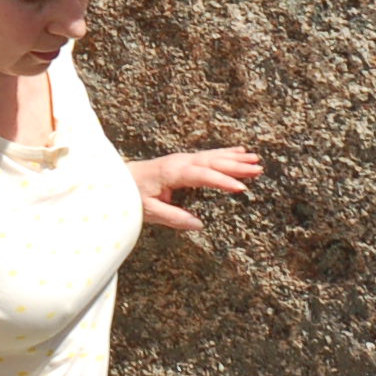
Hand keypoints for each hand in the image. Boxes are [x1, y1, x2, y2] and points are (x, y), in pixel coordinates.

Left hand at [126, 147, 260, 233]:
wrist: (119, 177)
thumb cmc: (131, 194)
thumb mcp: (148, 210)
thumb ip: (173, 218)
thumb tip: (198, 224)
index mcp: (172, 173)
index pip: (201, 176)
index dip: (221, 181)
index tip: (241, 188)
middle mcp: (179, 162)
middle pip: (212, 162)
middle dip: (235, 165)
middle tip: (257, 169)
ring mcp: (182, 159)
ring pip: (212, 156)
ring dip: (234, 158)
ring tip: (255, 160)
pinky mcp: (184, 161)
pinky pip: (208, 156)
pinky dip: (225, 153)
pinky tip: (240, 151)